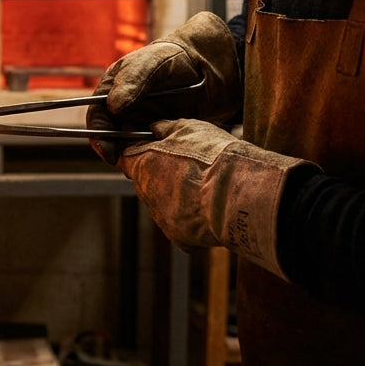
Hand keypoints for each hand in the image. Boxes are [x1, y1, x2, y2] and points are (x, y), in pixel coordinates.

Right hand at [87, 12, 242, 163]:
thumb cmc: (177, 57)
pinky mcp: (160, 132)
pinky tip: (163, 161)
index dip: (98, 136)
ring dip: (135, 158)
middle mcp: (124, 108)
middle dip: (116, 152)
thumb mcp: (154, 62)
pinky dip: (153, 158)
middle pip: (110, 136)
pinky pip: (151, 150)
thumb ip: (133, 80)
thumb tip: (113, 106)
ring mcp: (141, 121)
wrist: (210, 65)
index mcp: (113, 89)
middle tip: (129, 165)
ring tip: (147, 166)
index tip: (108, 152)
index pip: (97, 116)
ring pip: (130, 146)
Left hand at [118, 119, 317, 278]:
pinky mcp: (179, 237)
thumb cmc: (213, 157)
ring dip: (177, 197)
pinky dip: (191, 219)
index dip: (138, 153)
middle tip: (187, 168)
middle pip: (145, 183)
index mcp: (142, 166)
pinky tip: (209, 209)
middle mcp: (146, 194)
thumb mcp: (188, 128)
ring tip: (204, 188)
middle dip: (160, 175)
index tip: (152, 150)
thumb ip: (164, 128)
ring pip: (163, 204)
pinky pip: (181, 226)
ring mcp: (161, 218)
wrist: (238, 194)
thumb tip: (154, 128)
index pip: (126, 159)